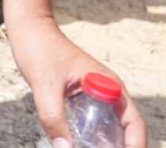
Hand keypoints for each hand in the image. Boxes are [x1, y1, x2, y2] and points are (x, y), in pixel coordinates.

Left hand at [10, 16, 147, 147]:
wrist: (29, 28)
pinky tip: (78, 145)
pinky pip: (92, 124)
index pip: (134, 122)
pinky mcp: (81, 99)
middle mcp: (108, 93)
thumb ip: (53, 118)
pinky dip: (90, 139)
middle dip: (119, 147)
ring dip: (104, 145)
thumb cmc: (39, 49)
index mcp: (109, 86)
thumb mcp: (44, 85)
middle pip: (123, 130)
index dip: (136, 145)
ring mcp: (95, 97)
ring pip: (107, 130)